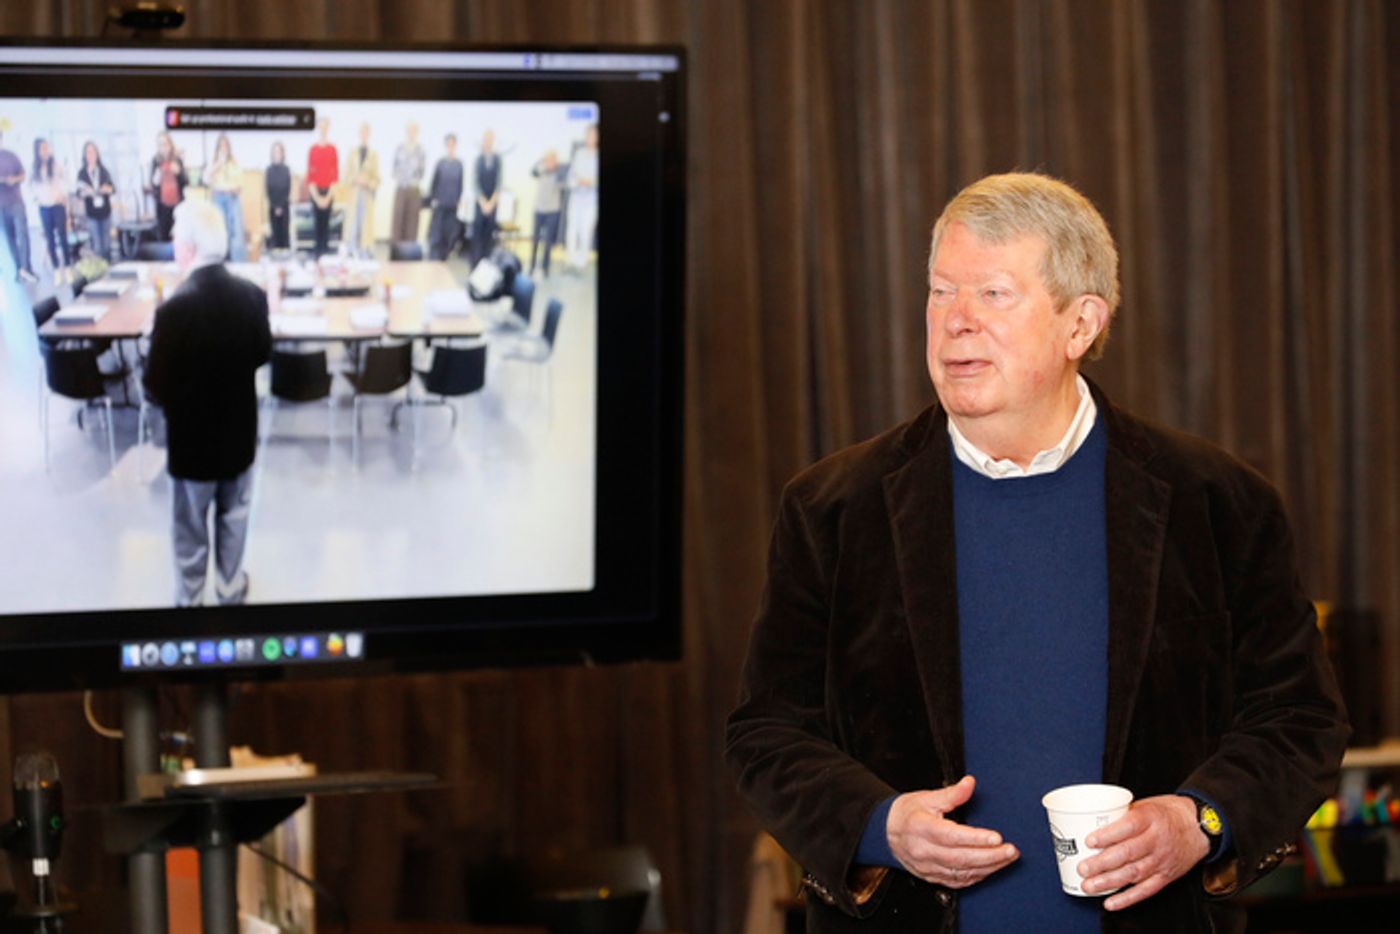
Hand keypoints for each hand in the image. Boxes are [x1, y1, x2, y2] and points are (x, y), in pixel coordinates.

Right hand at [886, 775, 1018, 888]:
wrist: (887, 832)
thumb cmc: (908, 813)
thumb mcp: (927, 797)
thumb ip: (952, 793)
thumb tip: (970, 784)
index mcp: (921, 828)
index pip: (952, 836)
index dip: (976, 838)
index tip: (997, 838)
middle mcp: (924, 850)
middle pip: (961, 859)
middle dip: (990, 856)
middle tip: (1011, 850)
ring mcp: (927, 867)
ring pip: (962, 873)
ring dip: (988, 867)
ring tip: (1007, 858)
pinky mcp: (932, 877)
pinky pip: (958, 881)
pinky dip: (977, 876)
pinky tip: (990, 868)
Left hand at [1079, 794, 1208, 909]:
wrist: (1200, 827)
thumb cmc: (1169, 813)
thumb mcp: (1146, 804)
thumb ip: (1123, 814)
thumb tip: (1093, 822)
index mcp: (1151, 818)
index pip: (1128, 827)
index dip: (1107, 836)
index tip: (1089, 841)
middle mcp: (1157, 840)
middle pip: (1128, 853)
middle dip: (1102, 863)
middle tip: (1083, 868)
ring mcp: (1162, 860)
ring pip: (1134, 874)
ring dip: (1109, 882)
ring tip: (1089, 885)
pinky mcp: (1166, 876)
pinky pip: (1146, 890)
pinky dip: (1127, 898)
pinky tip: (1111, 902)